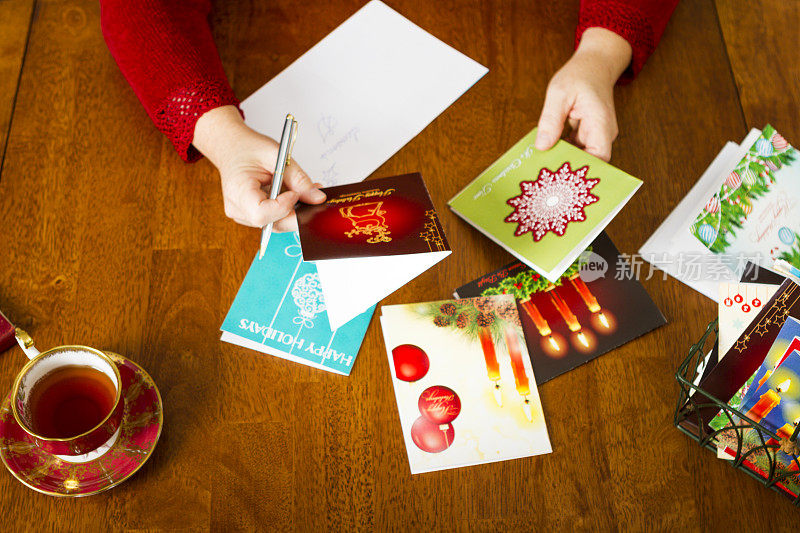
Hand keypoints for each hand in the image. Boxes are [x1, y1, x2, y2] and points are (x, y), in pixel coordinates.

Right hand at [192, 105, 325, 228]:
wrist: (231, 148)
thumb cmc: (249, 148)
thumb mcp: (277, 156)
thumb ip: (298, 179)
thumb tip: (318, 199)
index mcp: (238, 191)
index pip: (262, 214)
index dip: (283, 207)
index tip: (294, 193)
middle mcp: (237, 208)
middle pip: (272, 224)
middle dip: (296, 212)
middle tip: (311, 195)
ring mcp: (242, 215)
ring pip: (276, 224)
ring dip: (293, 211)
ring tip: (301, 191)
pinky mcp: (249, 217)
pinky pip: (273, 220)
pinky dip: (286, 210)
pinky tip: (292, 196)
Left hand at [535, 28, 632, 161]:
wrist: (594, 63)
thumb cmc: (581, 74)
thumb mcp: (559, 94)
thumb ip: (551, 120)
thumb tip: (542, 146)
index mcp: (600, 123)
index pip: (599, 158)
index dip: (582, 169)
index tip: (561, 175)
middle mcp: (602, 133)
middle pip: (588, 160)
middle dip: (567, 167)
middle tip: (544, 171)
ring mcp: (595, 134)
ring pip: (579, 156)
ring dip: (562, 159)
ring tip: (541, 163)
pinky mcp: (586, 134)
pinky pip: (574, 148)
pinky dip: (561, 150)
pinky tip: (546, 152)